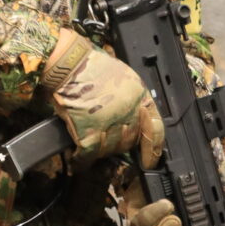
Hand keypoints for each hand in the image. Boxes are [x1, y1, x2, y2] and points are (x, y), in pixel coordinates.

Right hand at [40, 30, 164, 164]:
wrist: (69, 64)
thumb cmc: (92, 66)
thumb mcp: (124, 77)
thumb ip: (132, 99)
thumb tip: (133, 118)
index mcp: (140, 98)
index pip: (155, 130)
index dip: (153, 149)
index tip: (150, 161)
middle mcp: (129, 113)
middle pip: (129, 142)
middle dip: (118, 145)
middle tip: (105, 140)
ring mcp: (110, 125)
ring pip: (109, 150)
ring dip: (99, 150)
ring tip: (89, 145)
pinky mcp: (89, 134)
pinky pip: (89, 155)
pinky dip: (82, 160)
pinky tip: (78, 160)